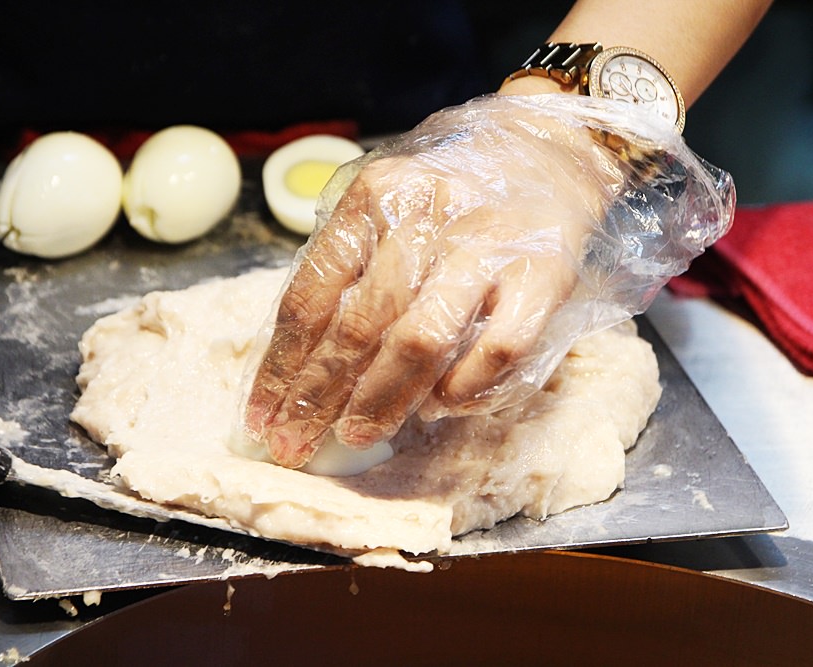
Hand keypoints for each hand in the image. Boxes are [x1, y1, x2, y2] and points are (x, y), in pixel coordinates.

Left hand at [247, 93, 733, 467]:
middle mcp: (426, 217)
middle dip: (319, 396)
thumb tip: (308, 361)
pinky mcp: (542, 274)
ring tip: (356, 436)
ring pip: (422, 340)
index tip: (263, 417)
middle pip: (359, 325)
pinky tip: (437, 407)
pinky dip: (464, 387)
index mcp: (374, 196)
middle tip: (295, 445)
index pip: (311, 295)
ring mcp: (487, 246)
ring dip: (382, 398)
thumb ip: (351, 265)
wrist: (549, 149)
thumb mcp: (387, 203)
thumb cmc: (452, 190)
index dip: (281, 365)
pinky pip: (497, 348)